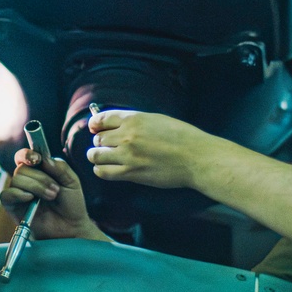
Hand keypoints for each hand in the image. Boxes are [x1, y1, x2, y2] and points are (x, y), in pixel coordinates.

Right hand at [1, 149, 108, 241]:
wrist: (71, 227)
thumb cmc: (71, 204)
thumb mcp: (72, 181)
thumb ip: (59, 167)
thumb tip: (43, 158)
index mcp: (39, 170)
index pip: (25, 155)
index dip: (28, 154)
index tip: (37, 159)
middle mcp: (26, 179)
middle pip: (22, 168)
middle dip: (41, 178)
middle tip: (55, 190)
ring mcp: (19, 193)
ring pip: (16, 179)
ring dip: (36, 187)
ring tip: (51, 196)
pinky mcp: (13, 207)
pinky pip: (7, 195)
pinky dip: (18, 194)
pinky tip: (31, 199)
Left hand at [87, 110, 225, 188]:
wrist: (196, 158)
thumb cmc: (182, 137)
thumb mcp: (157, 119)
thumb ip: (136, 121)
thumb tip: (119, 124)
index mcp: (134, 118)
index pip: (101, 118)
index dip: (95, 124)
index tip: (95, 128)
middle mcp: (127, 135)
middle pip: (98, 138)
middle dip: (100, 141)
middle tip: (105, 145)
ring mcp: (127, 155)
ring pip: (95, 155)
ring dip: (96, 155)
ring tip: (103, 157)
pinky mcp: (131, 173)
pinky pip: (104, 172)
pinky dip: (101, 170)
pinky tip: (106, 168)